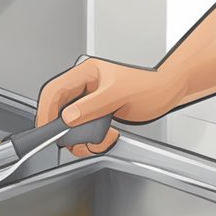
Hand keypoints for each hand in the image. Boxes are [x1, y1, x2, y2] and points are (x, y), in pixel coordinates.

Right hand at [35, 59, 182, 157]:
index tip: (47, 129)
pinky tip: (109, 136)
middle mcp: (85, 88)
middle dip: (66, 130)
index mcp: (86, 73)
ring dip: (82, 139)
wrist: (169, 93)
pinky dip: (93, 141)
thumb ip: (91, 106)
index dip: (46, 110)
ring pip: (71, 126)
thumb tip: (68, 117)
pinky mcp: (97, 115)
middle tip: (74, 141)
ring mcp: (90, 103)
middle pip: (59, 111)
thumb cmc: (150, 86)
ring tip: (102, 138)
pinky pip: (84, 132)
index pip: (54, 91)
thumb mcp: (118, 95)